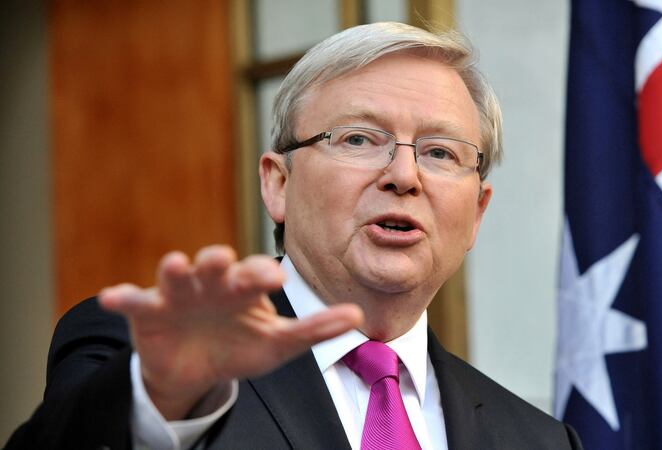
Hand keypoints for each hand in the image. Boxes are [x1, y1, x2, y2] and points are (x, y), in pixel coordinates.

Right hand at [99, 245, 362, 419]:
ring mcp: (178, 293)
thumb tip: (358, 315)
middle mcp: (212, 281)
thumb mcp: (278, 343)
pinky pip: (134, 300)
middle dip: (218, 262)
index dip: (262, 275)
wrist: (195, 367)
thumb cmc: (240, 347)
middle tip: (224, 260)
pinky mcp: (147, 309)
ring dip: (175, 269)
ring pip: (177, 275)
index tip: (276, 278)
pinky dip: (124, 297)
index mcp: (244, 286)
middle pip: (215, 266)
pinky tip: (112, 297)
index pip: (254, 273)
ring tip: (176, 265)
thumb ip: (315, 329)